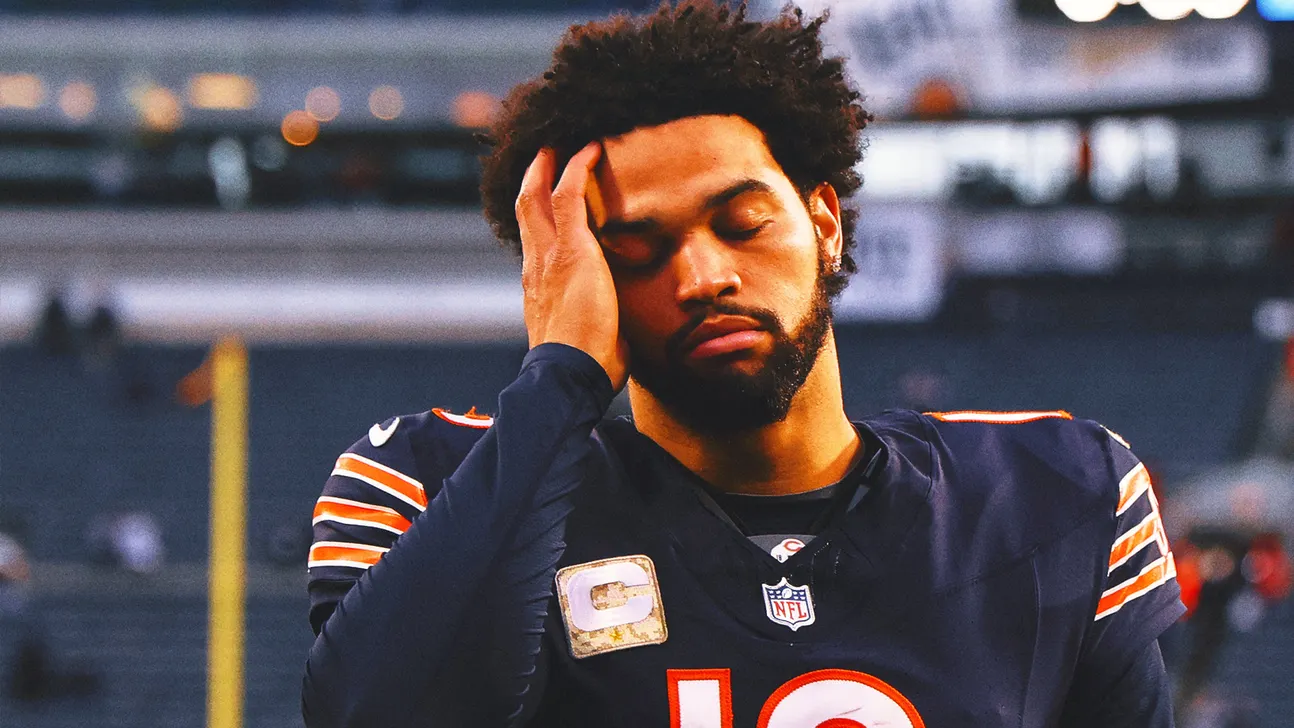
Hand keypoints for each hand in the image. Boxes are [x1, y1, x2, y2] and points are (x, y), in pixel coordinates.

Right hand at [516, 143, 628, 389]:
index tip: (550, 198)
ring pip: (537, 196)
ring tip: (563, 142)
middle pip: (526, 209)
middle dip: (533, 178)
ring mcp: (548, 256)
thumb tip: (623, 340)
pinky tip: (592, 149)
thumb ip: (601, 330)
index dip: (540, 216)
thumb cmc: (586, 370)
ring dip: (549, 165)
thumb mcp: (592, 342)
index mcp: (539, 288)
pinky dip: (577, 168)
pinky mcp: (570, 249)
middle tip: (545, 153)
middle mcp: (535, 266)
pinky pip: (568, 195)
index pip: (535, 240)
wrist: (571, 374)